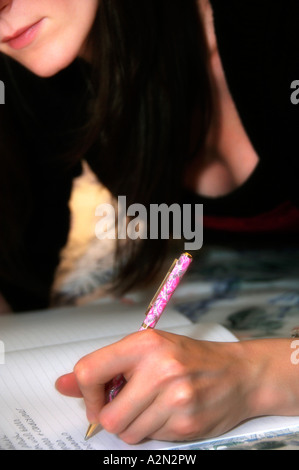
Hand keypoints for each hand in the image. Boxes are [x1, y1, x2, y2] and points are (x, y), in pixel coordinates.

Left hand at [56, 329, 264, 443]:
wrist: (239, 373)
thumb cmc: (191, 358)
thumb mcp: (148, 350)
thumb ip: (106, 367)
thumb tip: (63, 384)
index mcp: (145, 344)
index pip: (89, 371)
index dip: (86, 393)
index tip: (96, 398)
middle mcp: (160, 369)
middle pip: (108, 417)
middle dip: (113, 416)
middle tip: (132, 403)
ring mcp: (175, 399)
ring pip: (128, 433)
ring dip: (136, 425)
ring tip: (157, 405)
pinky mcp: (187, 424)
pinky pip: (152, 440)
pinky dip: (156, 431)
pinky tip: (172, 412)